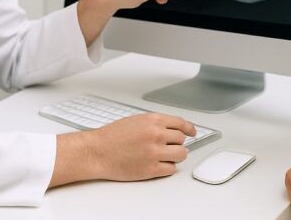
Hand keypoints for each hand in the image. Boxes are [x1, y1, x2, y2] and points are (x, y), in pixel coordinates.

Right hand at [49, 113, 196, 185]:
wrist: (97, 152)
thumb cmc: (112, 137)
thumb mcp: (136, 120)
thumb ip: (155, 123)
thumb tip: (172, 128)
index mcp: (153, 120)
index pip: (181, 123)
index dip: (189, 128)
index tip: (192, 132)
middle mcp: (156, 135)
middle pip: (181, 140)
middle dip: (177, 143)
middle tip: (168, 145)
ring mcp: (155, 152)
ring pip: (180, 155)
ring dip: (174, 156)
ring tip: (164, 156)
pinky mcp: (151, 169)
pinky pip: (171, 169)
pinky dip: (167, 168)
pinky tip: (158, 164)